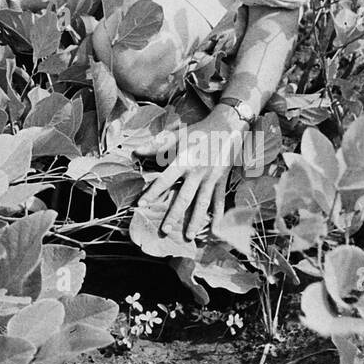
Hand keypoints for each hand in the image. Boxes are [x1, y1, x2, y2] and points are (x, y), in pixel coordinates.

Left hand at [138, 107, 246, 241]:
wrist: (227, 127)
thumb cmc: (198, 132)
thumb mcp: (177, 135)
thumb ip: (156, 145)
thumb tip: (136, 152)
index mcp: (183, 160)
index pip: (164, 180)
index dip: (152, 192)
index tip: (141, 205)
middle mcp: (197, 172)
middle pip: (184, 197)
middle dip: (174, 215)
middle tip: (165, 230)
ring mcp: (211, 178)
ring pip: (202, 203)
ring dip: (196, 221)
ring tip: (189, 236)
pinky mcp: (221, 181)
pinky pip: (219, 201)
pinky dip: (218, 216)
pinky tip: (216, 229)